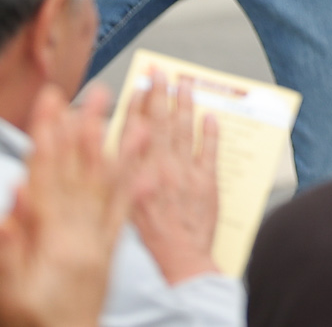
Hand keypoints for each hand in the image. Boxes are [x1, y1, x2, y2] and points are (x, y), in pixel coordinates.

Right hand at [0, 86, 128, 326]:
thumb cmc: (24, 324)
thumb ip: (4, 245)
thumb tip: (14, 195)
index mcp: (47, 239)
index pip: (45, 173)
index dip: (48, 133)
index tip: (53, 100)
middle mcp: (77, 236)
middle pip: (81, 172)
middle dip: (87, 130)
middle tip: (97, 92)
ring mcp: (96, 246)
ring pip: (108, 188)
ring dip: (122, 152)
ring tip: (138, 118)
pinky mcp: (108, 258)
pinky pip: (126, 219)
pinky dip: (137, 192)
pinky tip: (153, 170)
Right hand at [119, 75, 220, 285]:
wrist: (177, 260)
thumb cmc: (146, 239)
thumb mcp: (122, 205)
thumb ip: (123, 173)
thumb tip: (121, 143)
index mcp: (135, 175)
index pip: (135, 130)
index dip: (138, 105)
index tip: (140, 84)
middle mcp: (160, 169)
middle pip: (160, 123)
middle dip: (161, 94)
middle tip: (162, 71)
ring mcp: (185, 173)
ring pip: (185, 130)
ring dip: (185, 104)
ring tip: (185, 82)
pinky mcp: (207, 182)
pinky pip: (210, 150)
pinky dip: (211, 131)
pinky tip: (210, 115)